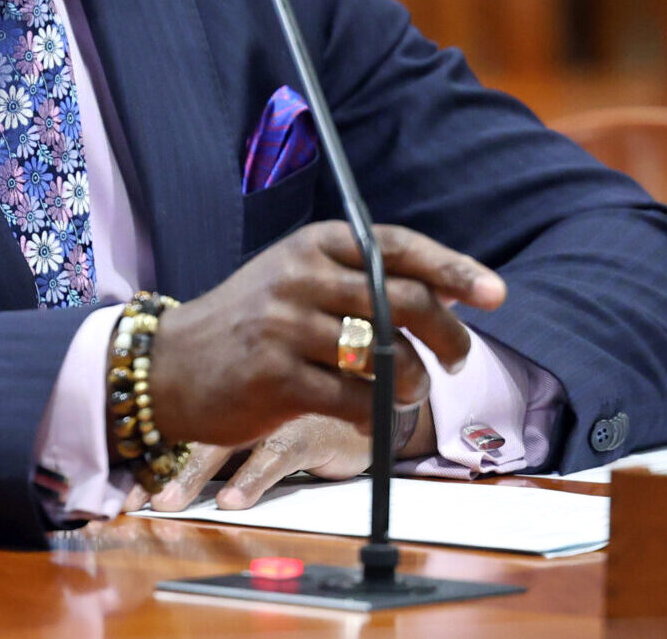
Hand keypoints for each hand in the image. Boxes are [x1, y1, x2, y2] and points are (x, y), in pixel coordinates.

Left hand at [138, 394, 441, 512]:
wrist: (376, 396)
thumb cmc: (311, 406)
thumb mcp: (265, 414)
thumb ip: (228, 428)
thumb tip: (174, 474)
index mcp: (231, 387)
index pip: (180, 420)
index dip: (150, 458)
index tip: (125, 497)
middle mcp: (248, 393)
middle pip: (193, 431)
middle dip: (160, 467)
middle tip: (137, 500)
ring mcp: (277, 409)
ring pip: (226, 443)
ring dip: (193, 475)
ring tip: (169, 503)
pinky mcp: (311, 429)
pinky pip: (275, 455)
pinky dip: (252, 479)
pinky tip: (233, 502)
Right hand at [145, 221, 503, 453]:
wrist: (171, 366)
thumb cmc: (249, 323)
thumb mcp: (296, 279)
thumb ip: (358, 278)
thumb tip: (447, 289)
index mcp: (313, 245)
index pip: (396, 248)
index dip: (453, 268)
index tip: (495, 293)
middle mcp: (300, 277)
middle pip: (401, 299)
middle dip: (448, 332)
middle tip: (460, 357)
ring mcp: (285, 327)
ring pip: (384, 354)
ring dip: (412, 381)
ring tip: (410, 392)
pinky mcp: (275, 379)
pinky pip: (355, 400)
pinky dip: (379, 416)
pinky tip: (378, 421)